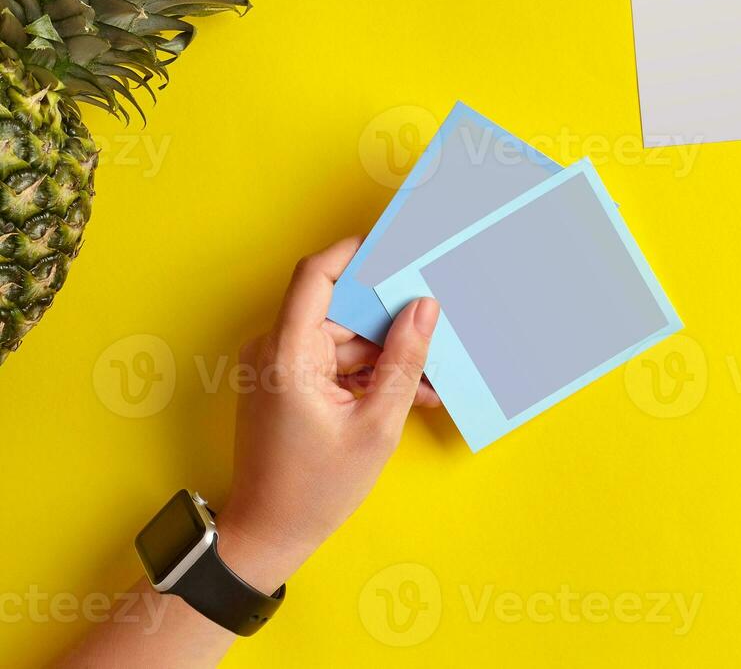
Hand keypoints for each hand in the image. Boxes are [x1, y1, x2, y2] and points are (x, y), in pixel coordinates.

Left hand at [212, 237, 440, 591]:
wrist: (269, 534)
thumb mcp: (377, 424)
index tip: (394, 245)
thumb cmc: (317, 487)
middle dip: (386, 323)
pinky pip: (330, 362)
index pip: (315, 276)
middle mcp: (275, 350)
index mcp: (288, 353)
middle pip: (337, 310)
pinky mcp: (284, 384)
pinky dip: (364, 375)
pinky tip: (403, 396)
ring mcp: (276, 367)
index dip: (354, 253)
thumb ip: (402, 361)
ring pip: (340, 339)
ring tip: (426, 384)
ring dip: (382, 357)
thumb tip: (424, 308)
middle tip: (432, 329)